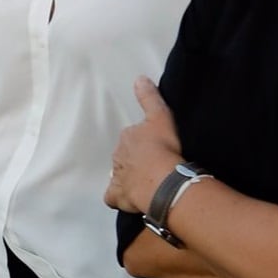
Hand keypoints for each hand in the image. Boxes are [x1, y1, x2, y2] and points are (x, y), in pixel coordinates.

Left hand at [104, 77, 183, 212]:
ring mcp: (117, 177)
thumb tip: (139, 78)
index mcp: (127, 137)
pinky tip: (130, 199)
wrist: (163, 179)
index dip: (144, 142)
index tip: (156, 147)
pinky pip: (113, 197)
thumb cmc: (164, 147)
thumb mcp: (160, 116)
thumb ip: (149, 97)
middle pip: (125, 156)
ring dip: (129, 178)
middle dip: (136, 160)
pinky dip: (119, 198)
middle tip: (154, 166)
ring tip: (146, 183)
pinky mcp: (118, 196)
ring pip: (119, 175)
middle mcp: (118, 156)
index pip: (132, 137)